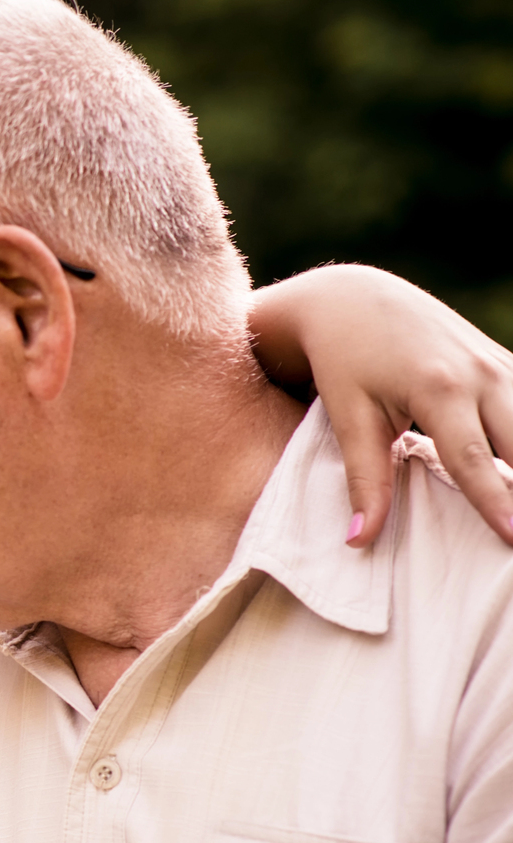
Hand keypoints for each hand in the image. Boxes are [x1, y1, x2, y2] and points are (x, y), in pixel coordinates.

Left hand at [250, 264, 512, 547]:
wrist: (356, 302)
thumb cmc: (346, 361)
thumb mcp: (349, 417)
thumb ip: (363, 479)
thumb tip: (360, 540)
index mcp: (439, 388)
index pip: (472, 459)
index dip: (496, 502)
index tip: (512, 539)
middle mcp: (482, 373)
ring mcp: (500, 364)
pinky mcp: (506, 362)